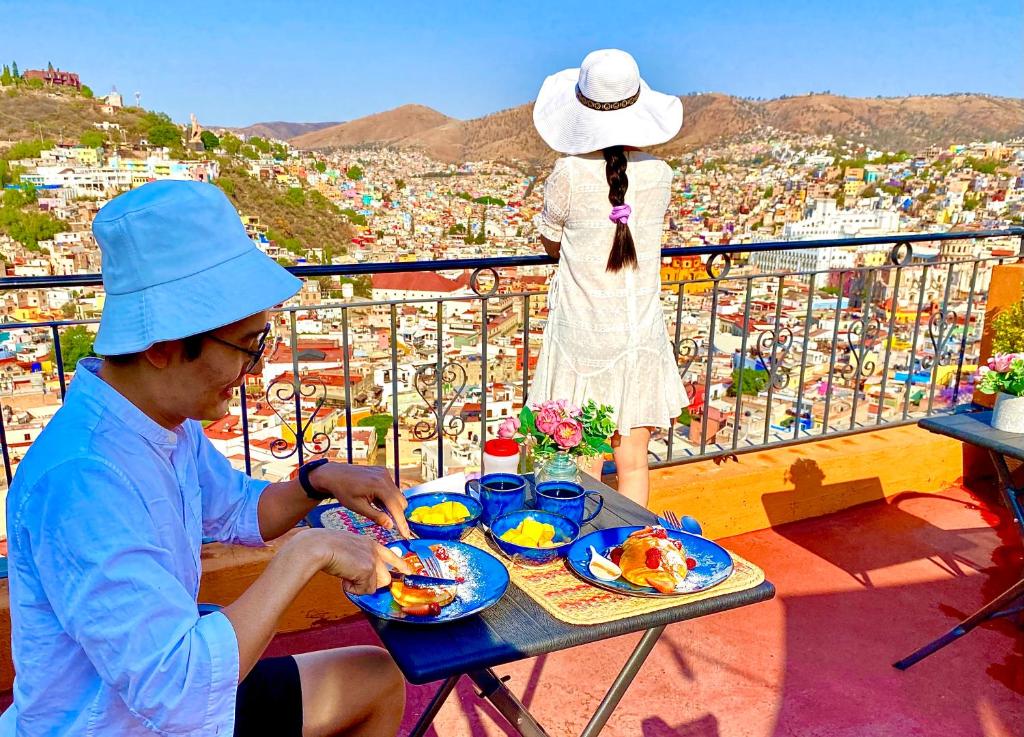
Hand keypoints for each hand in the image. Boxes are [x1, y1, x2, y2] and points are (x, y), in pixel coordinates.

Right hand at [292, 528, 412, 594]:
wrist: (319, 546)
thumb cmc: (325, 546)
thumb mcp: (347, 548)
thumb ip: (358, 558)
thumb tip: (360, 575)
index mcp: (370, 543)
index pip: (391, 555)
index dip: (401, 565)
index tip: (409, 572)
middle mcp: (375, 551)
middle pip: (385, 578)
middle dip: (370, 584)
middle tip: (353, 580)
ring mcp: (373, 560)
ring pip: (375, 585)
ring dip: (360, 585)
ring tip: (345, 575)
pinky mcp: (368, 570)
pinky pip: (364, 590)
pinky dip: (352, 588)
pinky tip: (343, 577)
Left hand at [308, 463, 411, 537]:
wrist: (334, 474)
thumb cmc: (343, 491)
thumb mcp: (358, 507)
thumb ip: (375, 516)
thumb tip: (390, 525)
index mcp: (378, 485)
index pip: (396, 507)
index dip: (401, 522)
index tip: (406, 534)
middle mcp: (384, 477)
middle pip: (401, 501)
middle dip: (397, 513)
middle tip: (387, 522)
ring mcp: (384, 473)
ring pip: (398, 494)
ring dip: (392, 504)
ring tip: (376, 508)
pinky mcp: (383, 471)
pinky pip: (392, 487)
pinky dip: (388, 496)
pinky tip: (376, 499)